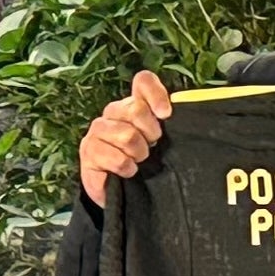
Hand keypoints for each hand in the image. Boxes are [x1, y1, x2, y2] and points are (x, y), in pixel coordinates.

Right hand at [78, 70, 174, 207]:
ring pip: (126, 134)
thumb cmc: (149, 164)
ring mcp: (99, 129)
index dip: (156, 94)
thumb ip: (174, 128)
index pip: (143, 82)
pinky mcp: (89, 149)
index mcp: (136, 105)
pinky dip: (127, 168)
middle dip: (150, 132)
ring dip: (138, 153)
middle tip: (152, 146)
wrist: (123, 193)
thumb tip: (185, 118)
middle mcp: (115, 112)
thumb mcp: (166, 145)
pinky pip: (115, 157)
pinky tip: (128, 171)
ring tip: (139, 160)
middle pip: (135, 108)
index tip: (166, 114)